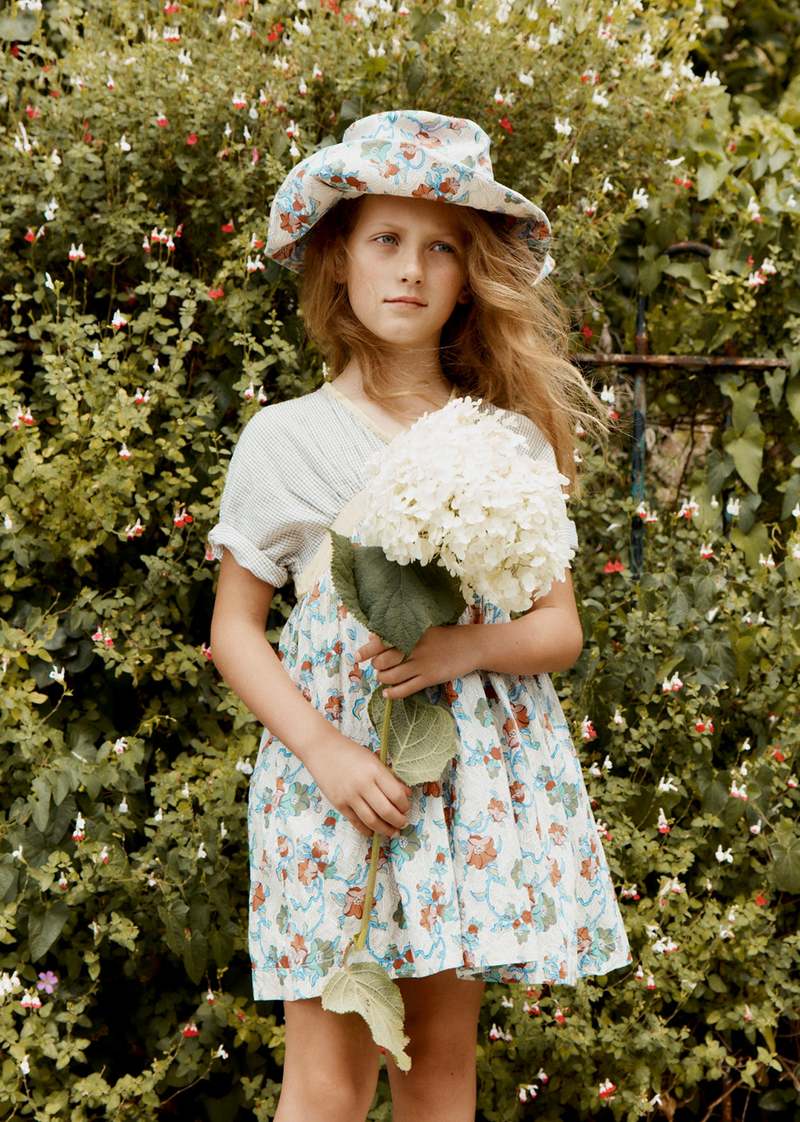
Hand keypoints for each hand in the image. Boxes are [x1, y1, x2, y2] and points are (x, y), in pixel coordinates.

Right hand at [308, 732, 413, 839]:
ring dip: (385, 830)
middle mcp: (363, 784)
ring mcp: (349, 796)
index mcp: (375, 770)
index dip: (404, 806)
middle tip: (403, 824)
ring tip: (392, 832)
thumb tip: (407, 794)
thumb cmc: (350, 752)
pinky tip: (373, 832)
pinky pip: (355, 822)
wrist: (321, 749)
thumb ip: (390, 777)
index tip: (406, 808)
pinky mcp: (338, 804)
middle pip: (386, 811)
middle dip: (398, 821)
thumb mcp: (374, 759)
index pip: (396, 795)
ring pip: (371, 820)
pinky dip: (366, 830)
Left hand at [354, 625, 477, 700]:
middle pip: (383, 661)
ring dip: (382, 679)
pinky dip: (392, 693)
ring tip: (383, 678)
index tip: (356, 657)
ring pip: (391, 676)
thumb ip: (401, 633)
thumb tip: (374, 637)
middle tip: (378, 667)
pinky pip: (405, 689)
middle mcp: (413, 648)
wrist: (472, 645)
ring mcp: (421, 664)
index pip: (382, 641)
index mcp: (411, 633)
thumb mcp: (424, 629)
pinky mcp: (429, 678)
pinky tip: (387, 693)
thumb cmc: (446, 636)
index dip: (367, 650)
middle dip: (376, 666)